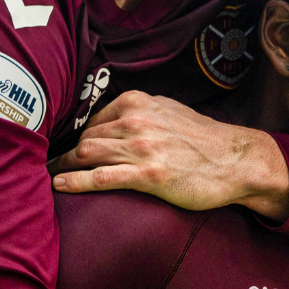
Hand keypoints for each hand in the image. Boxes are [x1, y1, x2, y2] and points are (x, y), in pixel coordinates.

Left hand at [49, 91, 288, 220]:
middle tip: (53, 167)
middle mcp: (137, 121)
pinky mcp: (148, 174)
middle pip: (86, 137)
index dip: (78, 136)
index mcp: (140, 102)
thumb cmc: (204, 140)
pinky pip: (100, 177)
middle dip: (66, 154)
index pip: (94, 119)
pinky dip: (74, 182)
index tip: (67, 150)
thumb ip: (142, 111)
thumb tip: (115, 119)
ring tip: (51, 177)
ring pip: (86, 154)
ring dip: (63, 167)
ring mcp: (142, 147)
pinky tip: (59, 186)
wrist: (236, 160)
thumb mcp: (171, 111)